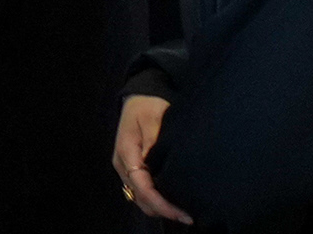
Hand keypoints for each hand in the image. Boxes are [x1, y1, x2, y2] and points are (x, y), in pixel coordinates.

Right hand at [115, 95, 188, 222]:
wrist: (139, 95)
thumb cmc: (149, 104)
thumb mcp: (155, 118)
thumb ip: (157, 142)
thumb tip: (160, 165)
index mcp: (127, 152)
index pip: (143, 187)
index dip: (162, 204)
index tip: (182, 213)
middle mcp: (123, 164)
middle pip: (140, 198)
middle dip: (163, 210)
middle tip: (189, 216)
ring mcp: (126, 168)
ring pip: (140, 198)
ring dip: (160, 208)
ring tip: (183, 211)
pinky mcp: (133, 168)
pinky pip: (143, 191)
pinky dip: (156, 200)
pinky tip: (173, 200)